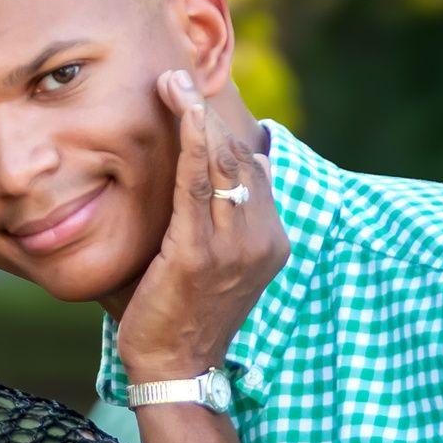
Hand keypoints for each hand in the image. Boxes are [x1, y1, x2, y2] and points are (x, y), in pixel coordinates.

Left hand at [115, 70, 288, 384]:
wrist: (173, 368)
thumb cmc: (181, 314)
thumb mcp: (210, 261)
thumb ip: (221, 218)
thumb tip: (242, 166)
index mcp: (269, 240)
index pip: (252, 169)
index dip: (224, 130)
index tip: (198, 95)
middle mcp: (261, 238)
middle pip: (239, 158)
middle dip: (210, 113)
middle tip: (179, 74)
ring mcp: (235, 246)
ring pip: (222, 163)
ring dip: (197, 115)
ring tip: (173, 80)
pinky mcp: (200, 252)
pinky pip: (199, 184)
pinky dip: (192, 141)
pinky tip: (181, 110)